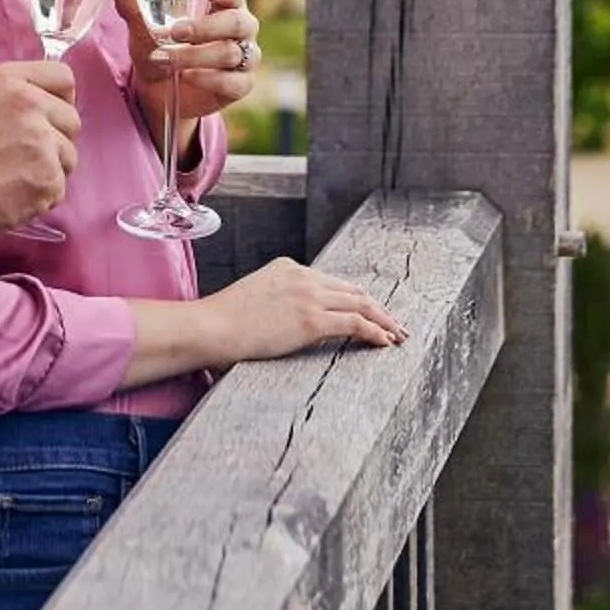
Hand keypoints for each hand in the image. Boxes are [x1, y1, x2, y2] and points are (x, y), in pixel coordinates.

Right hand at [0, 59, 79, 247]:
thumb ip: (8, 94)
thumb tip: (39, 101)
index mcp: (8, 81)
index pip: (63, 78)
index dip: (59, 99)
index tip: (50, 117)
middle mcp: (30, 105)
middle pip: (71, 120)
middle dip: (55, 139)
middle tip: (24, 157)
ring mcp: (43, 143)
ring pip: (68, 157)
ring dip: (49, 170)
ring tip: (12, 179)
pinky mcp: (48, 180)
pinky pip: (59, 188)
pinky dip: (40, 197)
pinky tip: (11, 197)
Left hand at [117, 0, 257, 128]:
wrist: (157, 91)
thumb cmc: (158, 49)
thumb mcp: (143, 30)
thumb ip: (135, 10)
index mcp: (223, 6)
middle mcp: (240, 29)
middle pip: (236, 22)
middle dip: (205, 27)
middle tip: (175, 32)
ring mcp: (244, 58)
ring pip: (231, 53)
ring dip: (196, 56)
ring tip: (168, 59)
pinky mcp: (240, 84)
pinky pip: (233, 82)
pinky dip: (208, 79)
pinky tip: (187, 77)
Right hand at [201, 257, 405, 364]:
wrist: (212, 326)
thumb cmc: (224, 320)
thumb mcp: (255, 297)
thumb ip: (277, 299)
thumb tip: (287, 318)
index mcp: (288, 267)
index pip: (333, 282)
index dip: (356, 297)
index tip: (370, 310)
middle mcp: (303, 276)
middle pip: (353, 290)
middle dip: (377, 308)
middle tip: (395, 323)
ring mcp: (308, 296)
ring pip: (360, 304)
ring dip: (383, 320)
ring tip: (398, 334)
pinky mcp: (311, 319)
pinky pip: (354, 323)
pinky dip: (375, 331)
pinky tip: (385, 342)